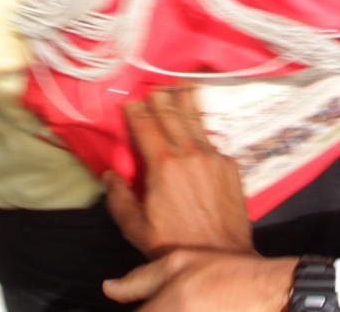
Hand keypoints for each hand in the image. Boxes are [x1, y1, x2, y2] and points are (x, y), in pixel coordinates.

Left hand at [104, 250, 294, 310]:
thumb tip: (111, 288)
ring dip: (161, 309)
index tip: (142, 303)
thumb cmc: (230, 276)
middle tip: (160, 301)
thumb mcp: (179, 262)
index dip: (135, 308)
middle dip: (150, 308)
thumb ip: (138, 279)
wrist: (269, 292)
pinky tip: (195, 306)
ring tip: (179, 301)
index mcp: (162, 310)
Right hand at [105, 87, 251, 256]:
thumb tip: (109, 176)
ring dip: (185, 100)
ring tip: (180, 83)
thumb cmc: (174, 246)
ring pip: (195, 119)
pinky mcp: (230, 164)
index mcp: (163, 165)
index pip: (145, 125)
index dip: (134, 110)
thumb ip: (119, 199)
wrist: (221, 257)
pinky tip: (199, 118)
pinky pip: (211, 139)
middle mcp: (189, 153)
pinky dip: (202, 125)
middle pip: (171, 114)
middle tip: (152, 85)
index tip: (128, 101)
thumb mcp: (136, 229)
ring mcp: (213, 156)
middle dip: (159, 97)